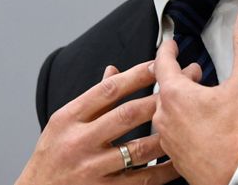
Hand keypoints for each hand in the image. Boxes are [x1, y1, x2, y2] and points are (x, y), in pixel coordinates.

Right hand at [15, 61, 177, 184]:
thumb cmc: (50, 158)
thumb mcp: (62, 123)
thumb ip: (92, 100)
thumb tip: (114, 70)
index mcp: (68, 118)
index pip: (108, 90)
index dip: (136, 75)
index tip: (159, 65)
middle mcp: (79, 142)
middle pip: (127, 115)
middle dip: (160, 99)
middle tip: (184, 88)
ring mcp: (91, 169)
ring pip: (139, 148)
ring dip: (166, 134)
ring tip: (187, 121)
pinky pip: (142, 179)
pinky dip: (163, 169)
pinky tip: (177, 159)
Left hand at [153, 8, 237, 184]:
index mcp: (175, 95)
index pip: (162, 62)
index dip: (167, 49)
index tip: (169, 44)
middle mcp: (165, 117)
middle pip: (164, 88)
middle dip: (180, 76)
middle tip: (194, 72)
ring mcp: (168, 140)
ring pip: (167, 112)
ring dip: (181, 101)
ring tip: (199, 99)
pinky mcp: (175, 158)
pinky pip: (172, 134)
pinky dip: (182, 124)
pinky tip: (198, 126)